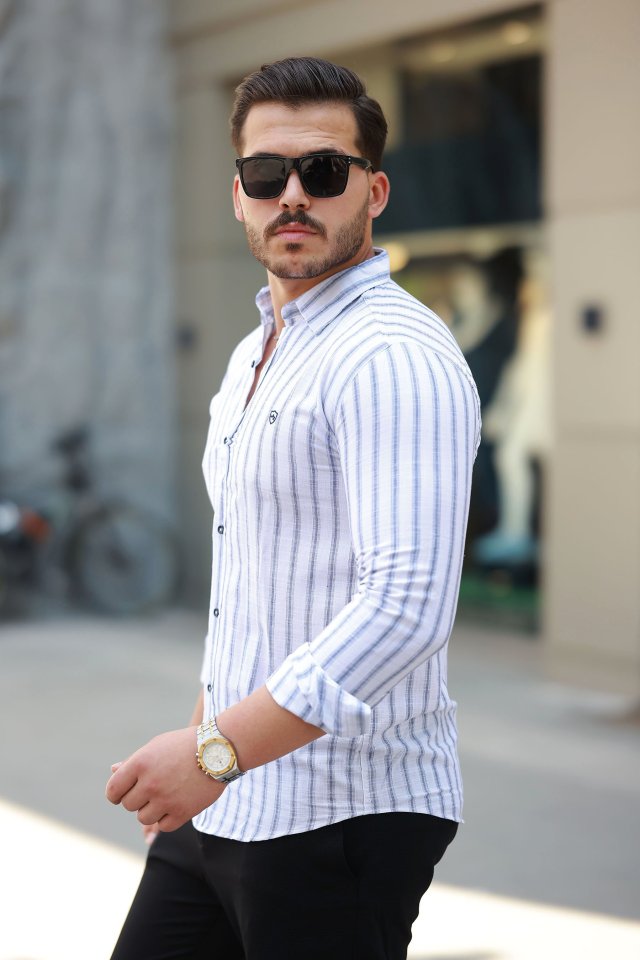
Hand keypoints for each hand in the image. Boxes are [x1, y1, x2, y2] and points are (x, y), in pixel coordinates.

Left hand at [105, 726, 225, 831]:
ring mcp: (166, 799)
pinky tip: (176, 803)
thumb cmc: (184, 745)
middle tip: (153, 789)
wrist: (219, 749)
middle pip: (129, 805)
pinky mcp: (182, 812)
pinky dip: (167, 818)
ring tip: (166, 795)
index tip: (123, 793)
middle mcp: (150, 782)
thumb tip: (112, 771)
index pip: (113, 790)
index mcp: (140, 763)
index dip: (116, 793)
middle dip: (138, 799)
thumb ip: (133, 762)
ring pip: (144, 818)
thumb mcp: (157, 746)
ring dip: (152, 810)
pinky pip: (163, 825)